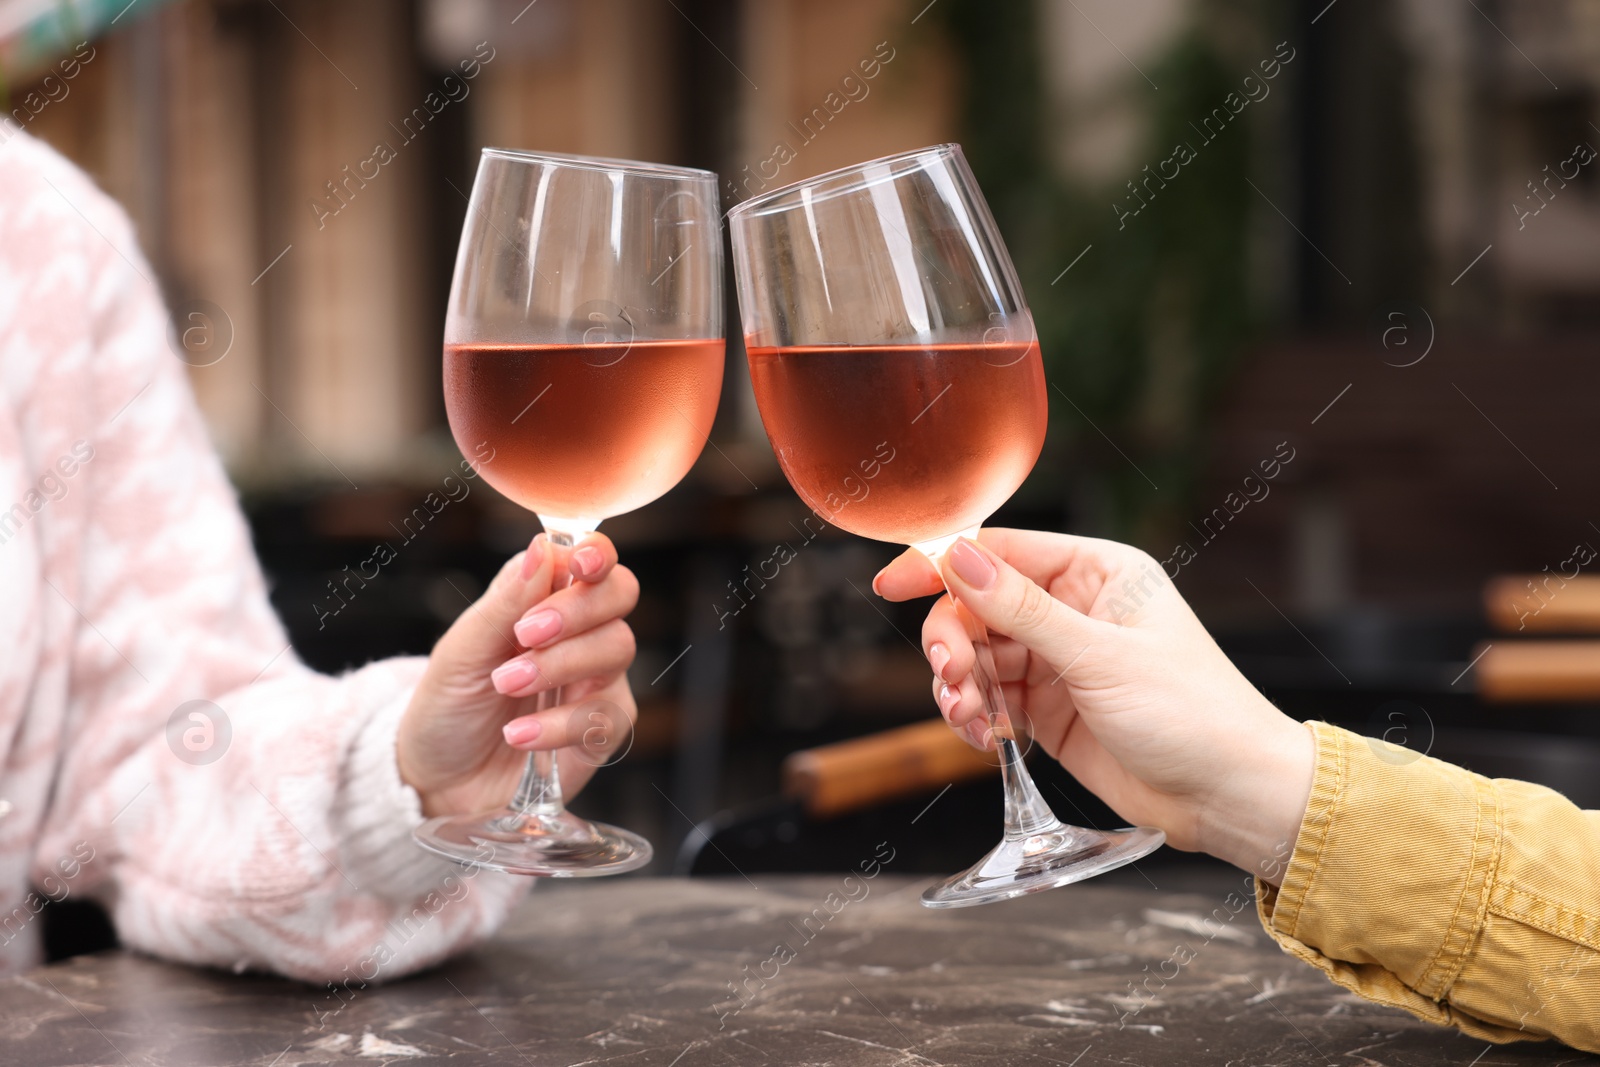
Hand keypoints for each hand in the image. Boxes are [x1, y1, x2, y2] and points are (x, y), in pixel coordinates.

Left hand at [398, 532, 638, 817]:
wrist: (437, 781)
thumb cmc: (449, 707)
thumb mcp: (461, 650)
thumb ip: (505, 602)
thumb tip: (542, 548)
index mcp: (546, 600)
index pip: (591, 560)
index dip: (596, 552)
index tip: (580, 562)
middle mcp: (581, 634)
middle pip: (619, 594)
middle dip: (577, 608)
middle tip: (526, 634)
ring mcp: (596, 681)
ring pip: (617, 648)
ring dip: (559, 664)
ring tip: (507, 684)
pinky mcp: (601, 732)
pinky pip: (605, 715)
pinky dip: (558, 724)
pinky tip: (518, 735)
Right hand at [873, 529, 1312, 881]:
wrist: (1229, 796)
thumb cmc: (1192, 713)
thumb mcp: (1099, 657)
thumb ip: (1022, 610)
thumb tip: (957, 557)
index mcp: (1096, 572)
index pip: (1000, 551)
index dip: (941, 565)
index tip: (891, 585)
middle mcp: (1073, 609)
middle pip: (976, 606)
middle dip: (951, 641)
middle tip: (950, 679)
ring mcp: (1058, 660)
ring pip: (977, 656)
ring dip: (959, 687)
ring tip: (968, 720)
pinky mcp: (1049, 709)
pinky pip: (990, 699)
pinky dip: (975, 717)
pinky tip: (985, 739)